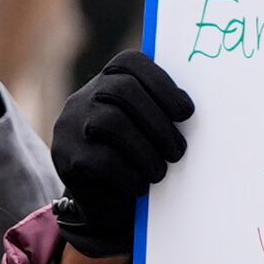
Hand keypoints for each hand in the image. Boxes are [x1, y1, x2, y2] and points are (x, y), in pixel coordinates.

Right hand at [48, 52, 191, 263]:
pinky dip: (128, 174)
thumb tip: (196, 108)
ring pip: (110, 122)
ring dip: (145, 151)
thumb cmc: (137, 158)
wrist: (102, 201)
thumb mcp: (149, 129)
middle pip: (121, 90)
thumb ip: (164, 112)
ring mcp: (71, 126)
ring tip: (160, 172)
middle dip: (157, 122)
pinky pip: (100, 159)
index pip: (129, 63)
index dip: (161, 83)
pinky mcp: (67, 158)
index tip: (186, 112)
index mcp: (108, 81)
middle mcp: (84, 97)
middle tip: (178, 151)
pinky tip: (140, 186)